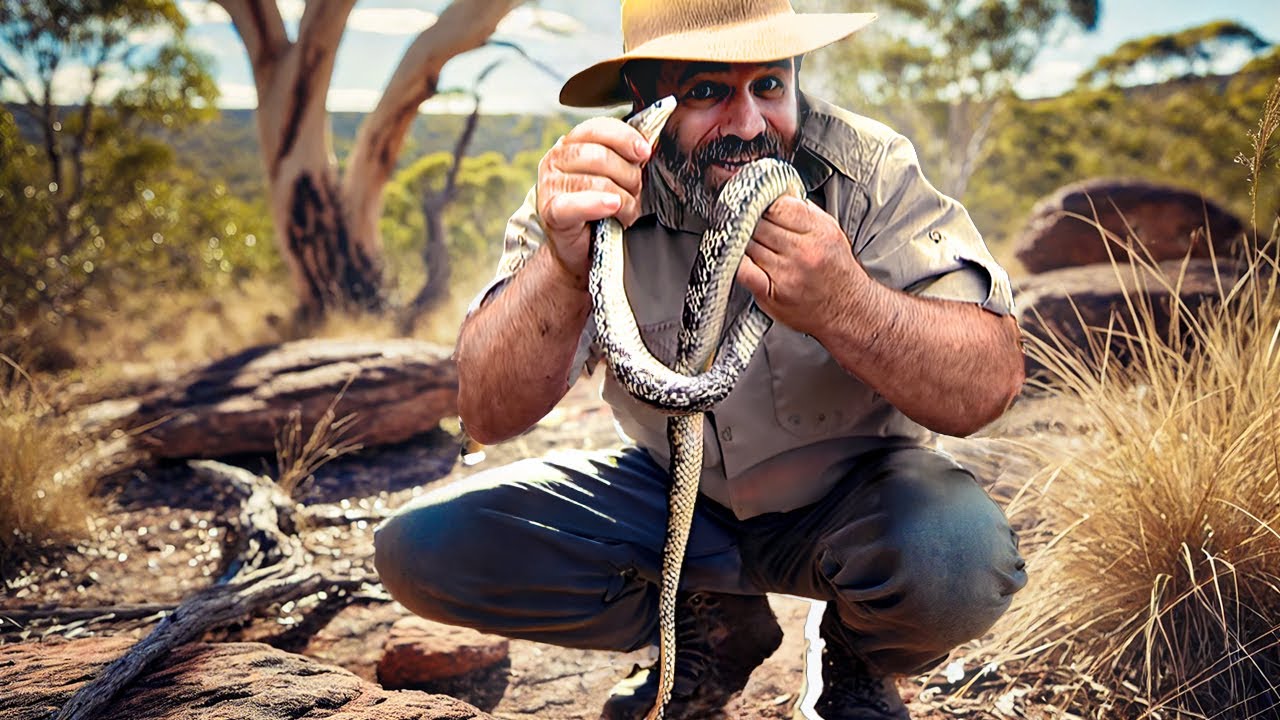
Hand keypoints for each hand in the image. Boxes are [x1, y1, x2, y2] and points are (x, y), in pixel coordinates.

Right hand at [536, 117, 651, 288]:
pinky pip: (575, 204)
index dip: (624, 137)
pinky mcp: (550, 210)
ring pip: (594, 181)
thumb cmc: (602, 209)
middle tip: (635, 190)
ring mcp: (550, 184)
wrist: (582, 249)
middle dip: (626, 173)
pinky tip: (613, 206)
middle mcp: (556, 159)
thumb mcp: (617, 177)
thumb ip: (625, 157)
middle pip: (598, 154)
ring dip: (621, 198)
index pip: (597, 127)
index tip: (644, 153)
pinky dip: (597, 204)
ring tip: (626, 211)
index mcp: (571, 144)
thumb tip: (644, 146)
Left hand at [736, 195, 868, 335]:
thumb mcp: (829, 231)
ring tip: (741, 239)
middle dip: (747, 219)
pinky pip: (743, 270)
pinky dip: (734, 261)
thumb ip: (803, 210)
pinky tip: (735, 257)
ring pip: (747, 243)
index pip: (777, 204)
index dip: (760, 200)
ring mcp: (786, 273)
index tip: (752, 201)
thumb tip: (775, 192)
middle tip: (741, 220)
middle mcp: (803, 251)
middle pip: (758, 223)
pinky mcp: (772, 294)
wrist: (847, 309)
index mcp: (818, 230)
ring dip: (739, 240)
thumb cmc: (835, 269)